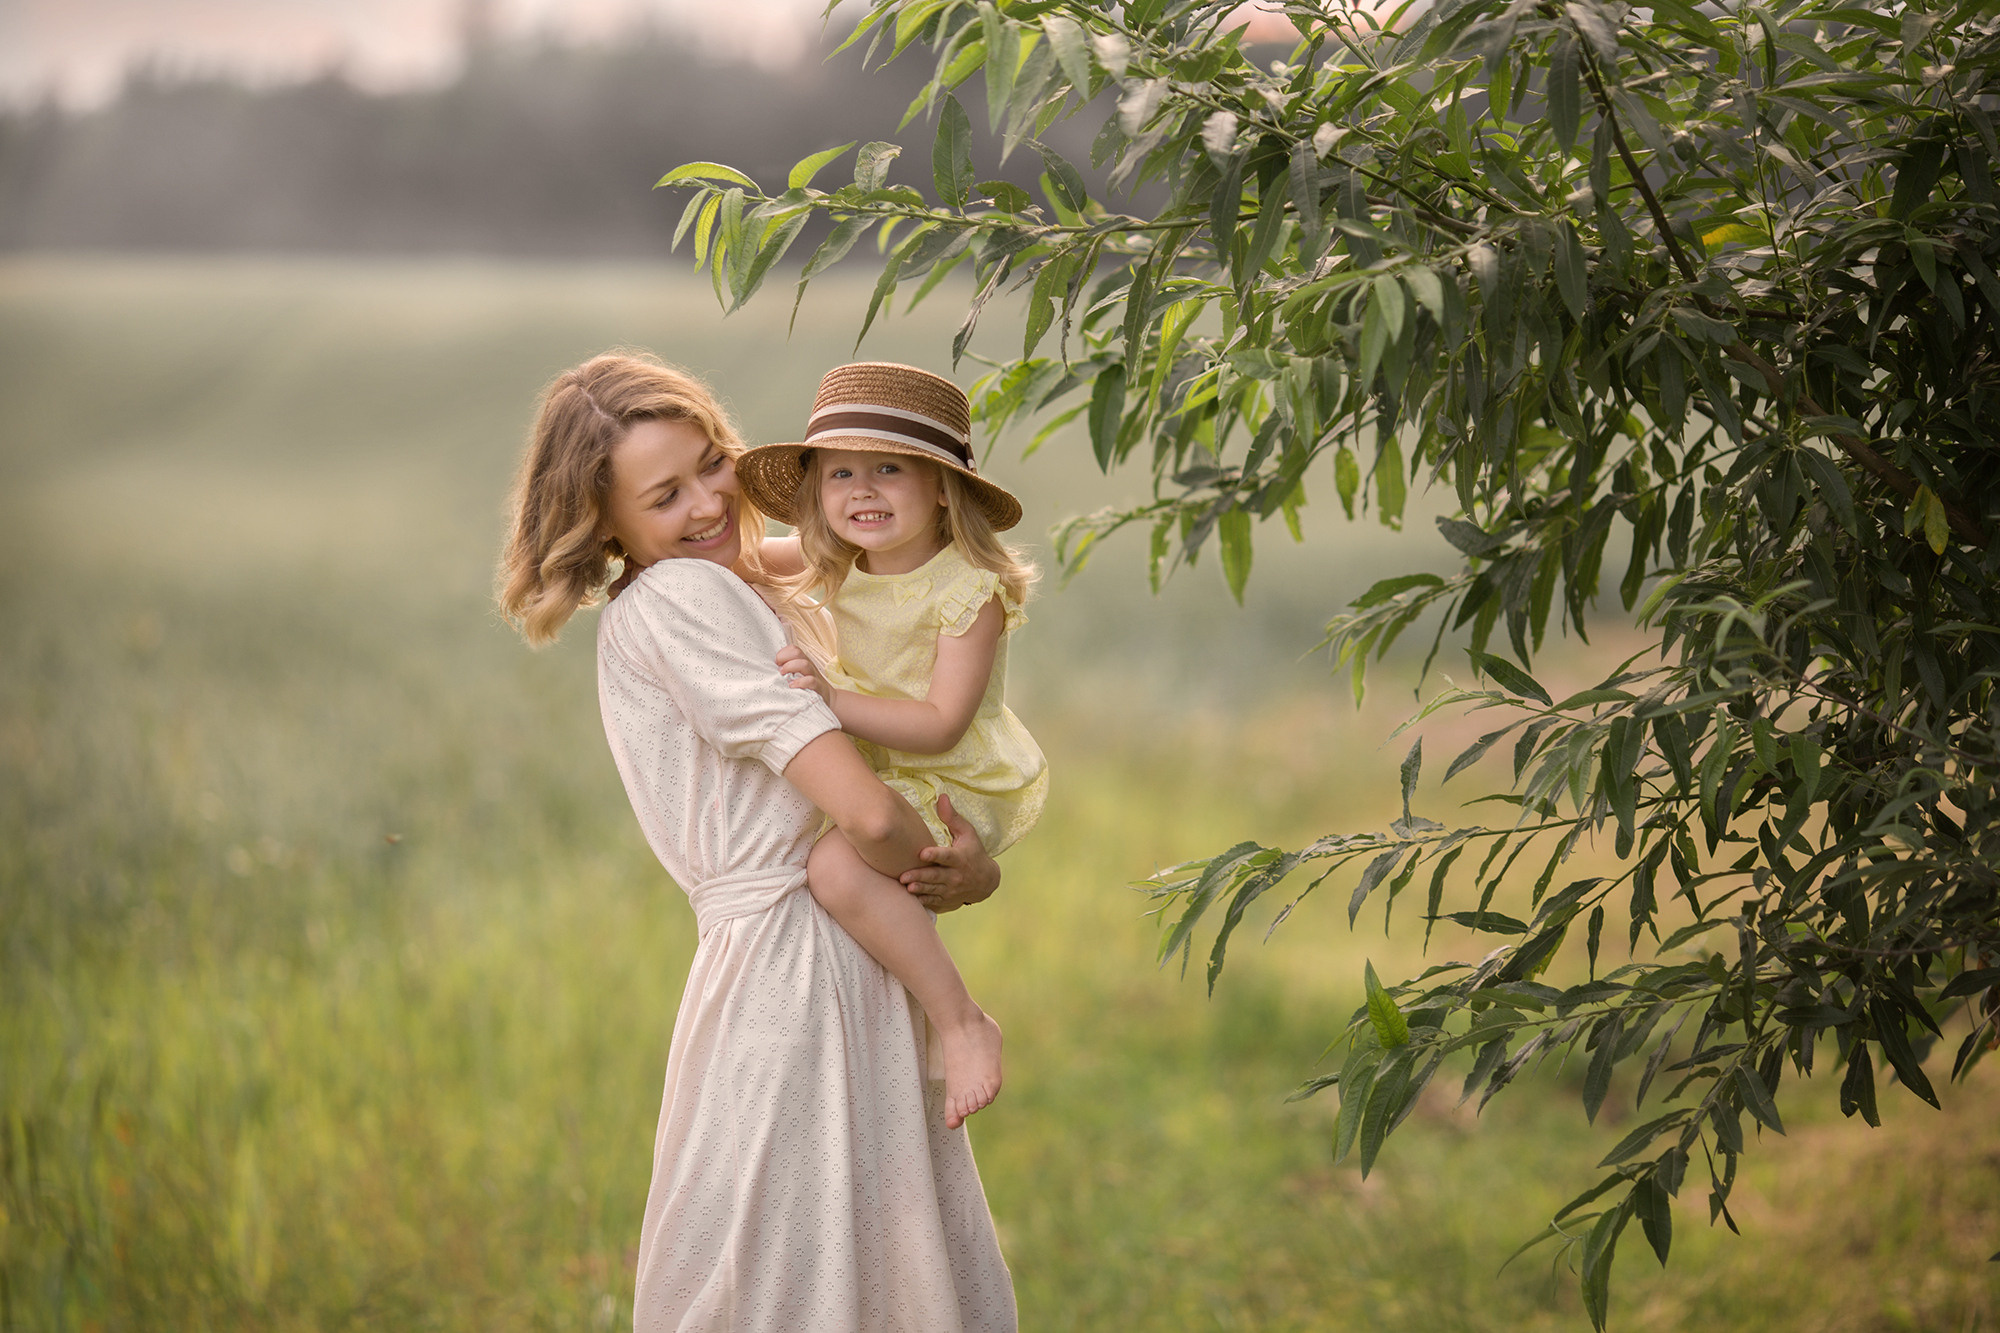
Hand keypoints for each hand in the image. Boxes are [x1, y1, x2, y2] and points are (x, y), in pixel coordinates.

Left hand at [775, 645, 831, 703]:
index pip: (793, 649)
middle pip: (797, 652)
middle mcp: (808, 666)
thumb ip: (788, 671)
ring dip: (791, 667)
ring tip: (782, 674)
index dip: (782, 653)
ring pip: (804, 664)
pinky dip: (801, 682)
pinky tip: (792, 686)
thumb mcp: (798, 676)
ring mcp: (814, 676)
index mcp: (803, 662)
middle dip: (784, 657)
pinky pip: (811, 681)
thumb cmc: (808, 687)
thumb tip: (769, 670)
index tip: (776, 663)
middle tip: (778, 668)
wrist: (830, 698)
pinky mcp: (818, 687)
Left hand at [899, 793, 998, 912]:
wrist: (986, 881)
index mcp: (959, 858)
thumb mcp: (968, 834)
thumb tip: (941, 797)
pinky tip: (910, 899)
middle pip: (936, 876)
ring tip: (906, 887)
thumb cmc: (973, 852)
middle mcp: (956, 876)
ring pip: (933, 890)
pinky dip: (923, 901)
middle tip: (904, 876)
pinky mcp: (946, 900)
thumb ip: (952, 817)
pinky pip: (933, 901)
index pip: (947, 856)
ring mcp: (951, 890)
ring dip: (919, 889)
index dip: (935, 855)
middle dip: (920, 877)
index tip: (922, 853)